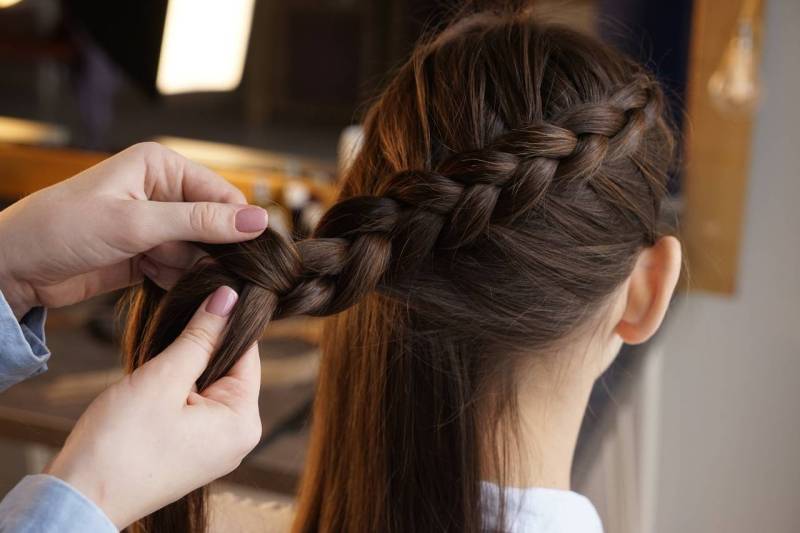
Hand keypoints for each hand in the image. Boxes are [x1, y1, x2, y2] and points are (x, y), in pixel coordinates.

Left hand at [0, 142, 267, 317]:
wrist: (13, 267)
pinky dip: (176, 279)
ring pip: (200, 250)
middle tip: (207, 271)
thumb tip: (259, 221)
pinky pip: (181, 268)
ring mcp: (155, 224)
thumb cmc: (62, 229)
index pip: (222, 194)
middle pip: (214, 224)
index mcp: (161, 166)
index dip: (239, 224)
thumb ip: (200, 222)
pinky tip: (155, 280)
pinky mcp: (147, 253)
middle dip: (212, 250)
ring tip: (162, 271)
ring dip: (191, 268)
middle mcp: (162, 191)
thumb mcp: (136, 223)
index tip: (254, 256)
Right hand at [45, 285, 261, 528]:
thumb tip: (230, 297)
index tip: (203, 294)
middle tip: (167, 335)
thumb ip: (200, 336)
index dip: (224, 320)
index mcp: (243, 421)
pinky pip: (193, 405)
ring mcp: (216, 447)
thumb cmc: (119, 445)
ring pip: (207, 384)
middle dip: (199, 348)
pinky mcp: (193, 451)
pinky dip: (175, 390)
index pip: (247, 352)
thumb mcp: (163, 379)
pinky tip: (151, 391)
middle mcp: (238, 437)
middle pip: (229, 368)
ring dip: (183, 368)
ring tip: (155, 370)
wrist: (79, 500)